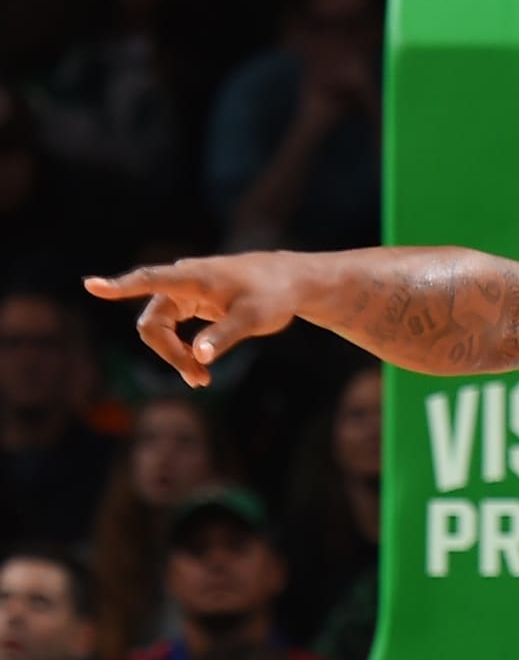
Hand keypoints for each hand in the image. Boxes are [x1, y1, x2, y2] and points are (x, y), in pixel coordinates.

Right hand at [86, 252, 302, 388]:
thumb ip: (225, 337)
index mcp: (192, 278)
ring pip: (160, 329)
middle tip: (201, 381)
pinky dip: (182, 350)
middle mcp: (181, 282)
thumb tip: (199, 358)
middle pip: (153, 323)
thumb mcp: (253, 319)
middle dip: (169, 354)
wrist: (287, 281)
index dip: (119, 286)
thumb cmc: (271, 295)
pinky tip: (200, 369)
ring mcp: (183, 292)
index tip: (91, 285)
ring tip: (203, 381)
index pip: (148, 280)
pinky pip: (172, 329)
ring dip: (175, 356)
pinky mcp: (190, 302)